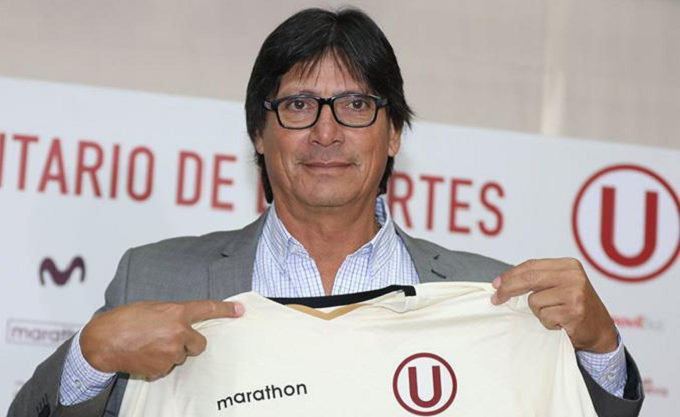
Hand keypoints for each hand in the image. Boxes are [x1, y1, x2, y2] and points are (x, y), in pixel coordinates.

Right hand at [80, 300, 243, 379]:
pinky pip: (166, 368)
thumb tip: (182, 322)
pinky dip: (157, 364)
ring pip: (181, 356)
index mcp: (176, 312)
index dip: (226, 309)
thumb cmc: (125, 320)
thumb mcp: (152, 308)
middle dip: (189, 343)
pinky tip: (144, 356)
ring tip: (149, 345)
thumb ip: (172, 314)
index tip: (240, 310)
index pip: (207, 308)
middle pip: (199, 344)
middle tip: (170, 339)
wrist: (103, 341)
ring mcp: (171, 352)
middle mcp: (178, 332)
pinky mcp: (161, 368)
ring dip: (170, 353)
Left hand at [491, 258, 617, 353]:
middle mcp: (573, 276)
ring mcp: (575, 293)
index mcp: (568, 265)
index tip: (496, 284)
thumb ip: (539, 279)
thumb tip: (502, 282)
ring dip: (538, 312)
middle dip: (508, 289)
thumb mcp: (560, 285)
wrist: (600, 329)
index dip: (510, 274)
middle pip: (529, 279)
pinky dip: (548, 322)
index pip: (531, 265)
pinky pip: (544, 316)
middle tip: (496, 298)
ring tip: (554, 313)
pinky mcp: (573, 311)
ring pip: (534, 301)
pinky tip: (561, 322)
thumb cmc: (575, 306)